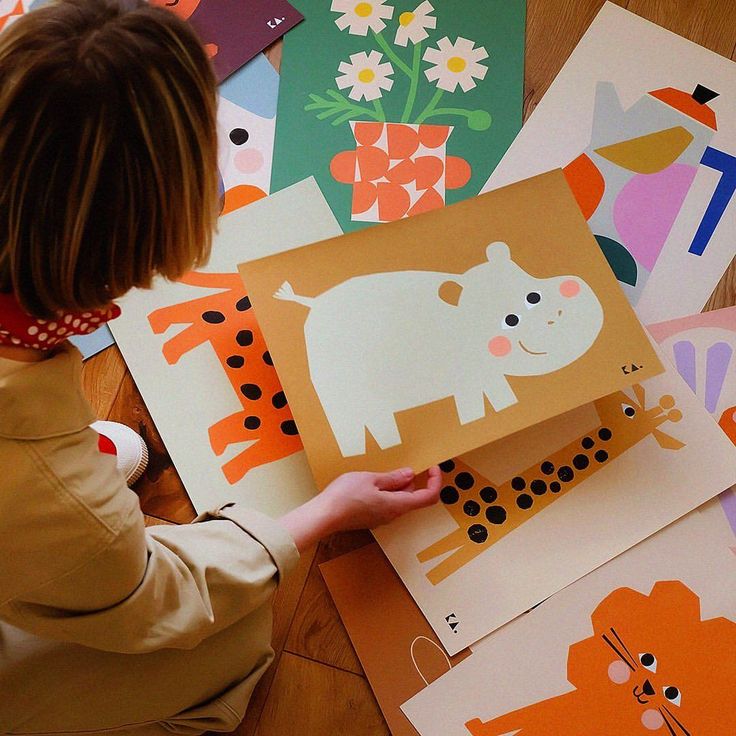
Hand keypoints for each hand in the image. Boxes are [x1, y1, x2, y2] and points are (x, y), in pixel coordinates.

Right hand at [279, 466, 441, 552]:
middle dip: (414, 480)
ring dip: (399, 484)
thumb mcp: (371, 479)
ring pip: (399, 500)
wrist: (323, 516)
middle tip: (406, 463)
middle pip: (413, 497)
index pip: (428, 497)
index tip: (433, 468)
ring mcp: (381, 517)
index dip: (435, 482)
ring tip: (385, 470)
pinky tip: (372, 481)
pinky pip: (386, 503)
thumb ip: (393, 478)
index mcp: (397, 505)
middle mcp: (392, 514)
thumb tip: (410, 475)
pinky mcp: (370, 517)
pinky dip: (387, 490)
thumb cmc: (345, 496)